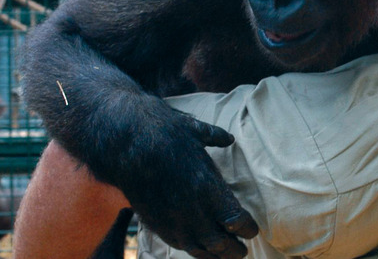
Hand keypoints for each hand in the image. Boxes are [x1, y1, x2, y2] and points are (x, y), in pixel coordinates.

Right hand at [112, 110, 258, 257]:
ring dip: (216, 255)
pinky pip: (180, 245)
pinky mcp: (157, 224)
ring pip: (201, 249)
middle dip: (235, 249)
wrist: (125, 144)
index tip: (252, 230)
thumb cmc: (164, 134)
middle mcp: (193, 210)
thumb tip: (228, 138)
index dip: (247, 228)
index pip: (236, 221)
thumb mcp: (195, 132)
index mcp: (209, 188)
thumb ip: (215, 138)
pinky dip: (194, 250)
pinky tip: (200, 249)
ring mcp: (173, 220)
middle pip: (221, 242)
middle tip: (243, 250)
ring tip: (226, 256)